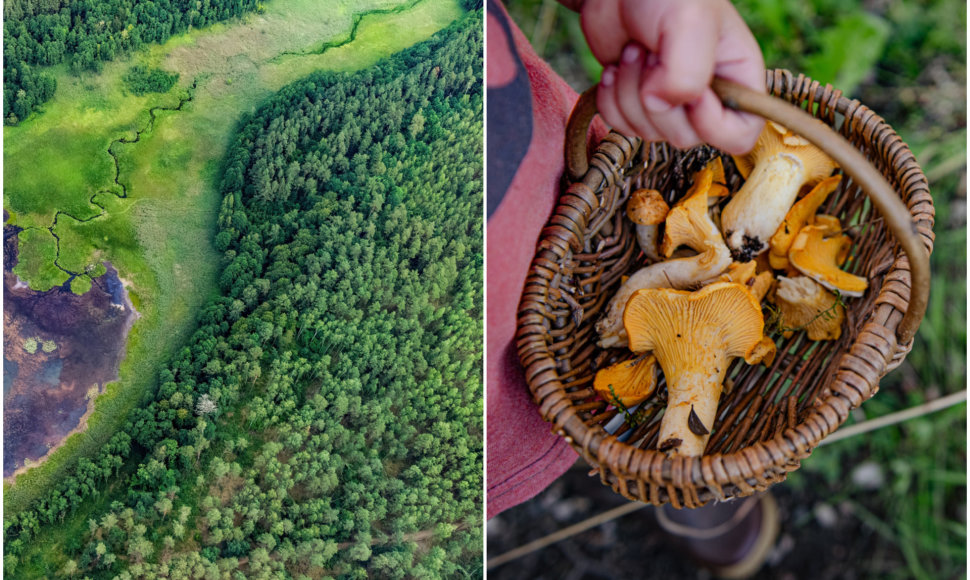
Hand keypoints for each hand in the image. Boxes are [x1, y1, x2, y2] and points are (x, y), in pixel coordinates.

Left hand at [580, 0, 764, 154]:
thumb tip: (659, 105)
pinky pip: (621, 126)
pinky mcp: (635, 101)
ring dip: (629, 93)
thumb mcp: (690, 23)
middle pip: (686, 138)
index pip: (741, 135)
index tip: (692, 93)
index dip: (712, 124)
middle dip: (659, 100)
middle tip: (653, 54)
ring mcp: (669, 102)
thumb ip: (687, 75)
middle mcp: (708, 96)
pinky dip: (610, 100)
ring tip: (634, 51)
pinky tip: (614, 68)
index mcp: (738, 77)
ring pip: (648, 133)